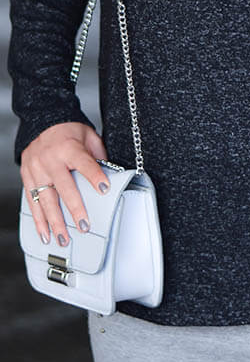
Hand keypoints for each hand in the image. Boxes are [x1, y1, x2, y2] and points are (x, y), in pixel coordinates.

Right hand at [20, 122, 109, 245]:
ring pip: (46, 200)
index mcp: (68, 147)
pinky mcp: (27, 178)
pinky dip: (38, 220)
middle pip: (64, 187)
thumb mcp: (88, 135)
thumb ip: (97, 155)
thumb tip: (111, 174)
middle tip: (84, 226)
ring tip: (64, 238)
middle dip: (75, 209)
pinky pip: (32, 202)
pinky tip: (45, 233)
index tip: (104, 189)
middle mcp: (50, 160)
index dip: (94, 176)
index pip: (84, 163)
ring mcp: (36, 170)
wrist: (42, 122)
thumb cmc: (68, 131)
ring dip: (55, 222)